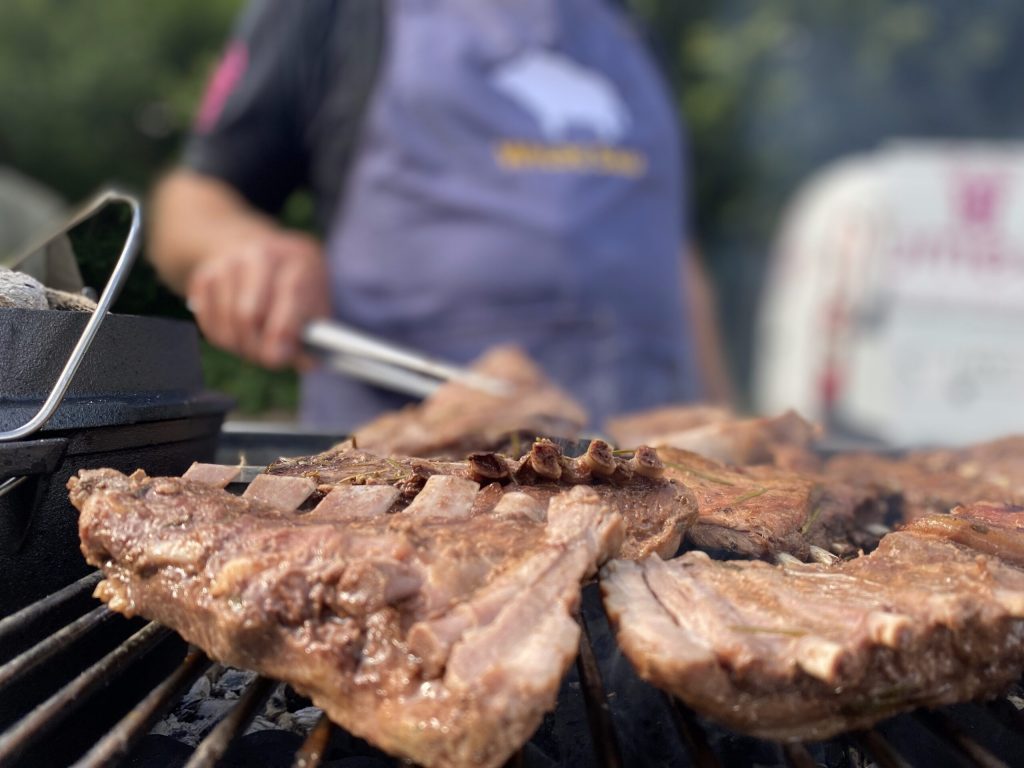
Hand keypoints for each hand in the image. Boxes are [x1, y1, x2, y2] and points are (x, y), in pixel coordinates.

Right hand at [186, 230, 329, 368]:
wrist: (259, 253)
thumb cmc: (298, 288)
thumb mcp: (317, 302)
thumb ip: (316, 334)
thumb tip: (307, 364)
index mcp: (300, 260)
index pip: (288, 295)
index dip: (280, 333)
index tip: (277, 358)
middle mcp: (262, 255)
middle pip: (247, 314)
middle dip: (255, 347)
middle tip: (265, 358)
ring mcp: (229, 262)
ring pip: (225, 322)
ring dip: (238, 345)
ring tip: (253, 344)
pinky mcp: (204, 275)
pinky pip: (206, 321)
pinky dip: (220, 336)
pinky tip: (235, 331)